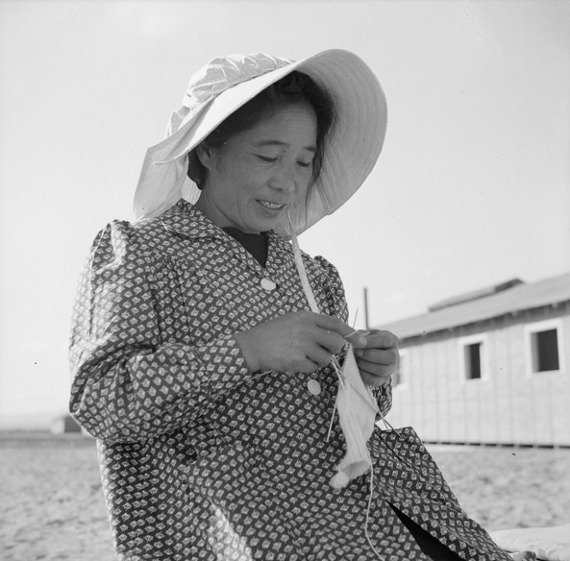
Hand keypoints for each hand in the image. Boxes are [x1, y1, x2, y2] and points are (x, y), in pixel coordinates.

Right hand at [234, 311, 353, 373]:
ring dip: (318, 361)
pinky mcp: (296, 360)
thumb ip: (312, 325)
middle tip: (323, 351)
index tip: (360, 341)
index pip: (335, 323)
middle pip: (335, 342)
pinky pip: (313, 368)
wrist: (252, 345)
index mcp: (306, 317)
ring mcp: (301, 344)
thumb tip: (335, 336)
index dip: (350, 333)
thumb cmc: (273, 333)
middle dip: (333, 350)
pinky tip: (295, 362)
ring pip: (325, 358)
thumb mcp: (292, 320)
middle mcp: (306, 329)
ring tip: (303, 356)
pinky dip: (308, 368)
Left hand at [353, 329, 398, 386]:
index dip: (371, 342)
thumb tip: (355, 339)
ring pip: (382, 370)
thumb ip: (361, 335)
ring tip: (356, 359)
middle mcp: (394, 355)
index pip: (386, 340)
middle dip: (370, 355)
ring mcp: (390, 368)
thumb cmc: (367, 342)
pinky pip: (375, 380)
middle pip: (389, 357)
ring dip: (366, 365)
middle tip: (357, 352)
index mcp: (392, 340)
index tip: (358, 342)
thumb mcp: (366, 334)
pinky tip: (357, 368)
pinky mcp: (383, 379)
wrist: (368, 354)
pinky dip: (364, 374)